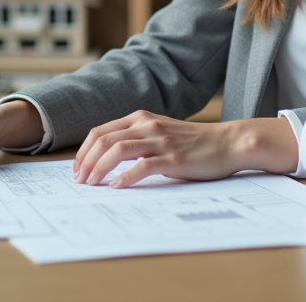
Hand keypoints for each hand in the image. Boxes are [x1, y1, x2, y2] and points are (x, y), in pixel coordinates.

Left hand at [71, 110, 298, 188]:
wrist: (228, 143)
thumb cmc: (194, 143)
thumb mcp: (161, 133)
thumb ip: (137, 139)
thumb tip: (108, 159)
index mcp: (141, 118)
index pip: (101, 131)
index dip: (84, 151)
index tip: (78, 168)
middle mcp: (148, 125)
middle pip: (104, 140)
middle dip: (86, 161)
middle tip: (80, 180)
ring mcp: (160, 141)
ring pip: (117, 150)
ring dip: (98, 169)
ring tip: (92, 184)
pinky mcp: (172, 158)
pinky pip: (142, 166)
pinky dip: (125, 178)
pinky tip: (117, 187)